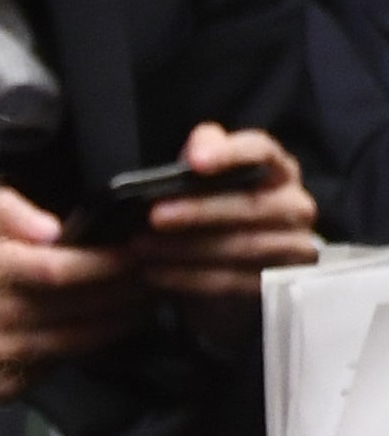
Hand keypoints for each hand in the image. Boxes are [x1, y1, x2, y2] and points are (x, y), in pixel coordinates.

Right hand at [0, 187, 149, 375]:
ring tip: (147, 306)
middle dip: (126, 293)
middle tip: (159, 277)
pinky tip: (107, 333)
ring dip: (117, 324)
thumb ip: (7, 211)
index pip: (63, 270)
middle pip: (79, 308)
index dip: (108, 263)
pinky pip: (53, 367)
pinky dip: (85, 351)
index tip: (141, 251)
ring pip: (73, 341)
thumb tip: (52, 230)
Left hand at [126, 124, 318, 325]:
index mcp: (278, 171)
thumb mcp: (206, 184)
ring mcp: (292, 246)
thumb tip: (196, 150)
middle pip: (249, 204)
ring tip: (141, 248)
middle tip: (154, 216)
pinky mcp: (275, 284)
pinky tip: (153, 274)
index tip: (197, 162)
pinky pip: (229, 281)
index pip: (262, 151)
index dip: (231, 153)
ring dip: (184, 248)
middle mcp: (294, 205)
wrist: (236, 277)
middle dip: (198, 210)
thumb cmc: (216, 219)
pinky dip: (186, 277)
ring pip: (238, 246)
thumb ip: (202, 158)